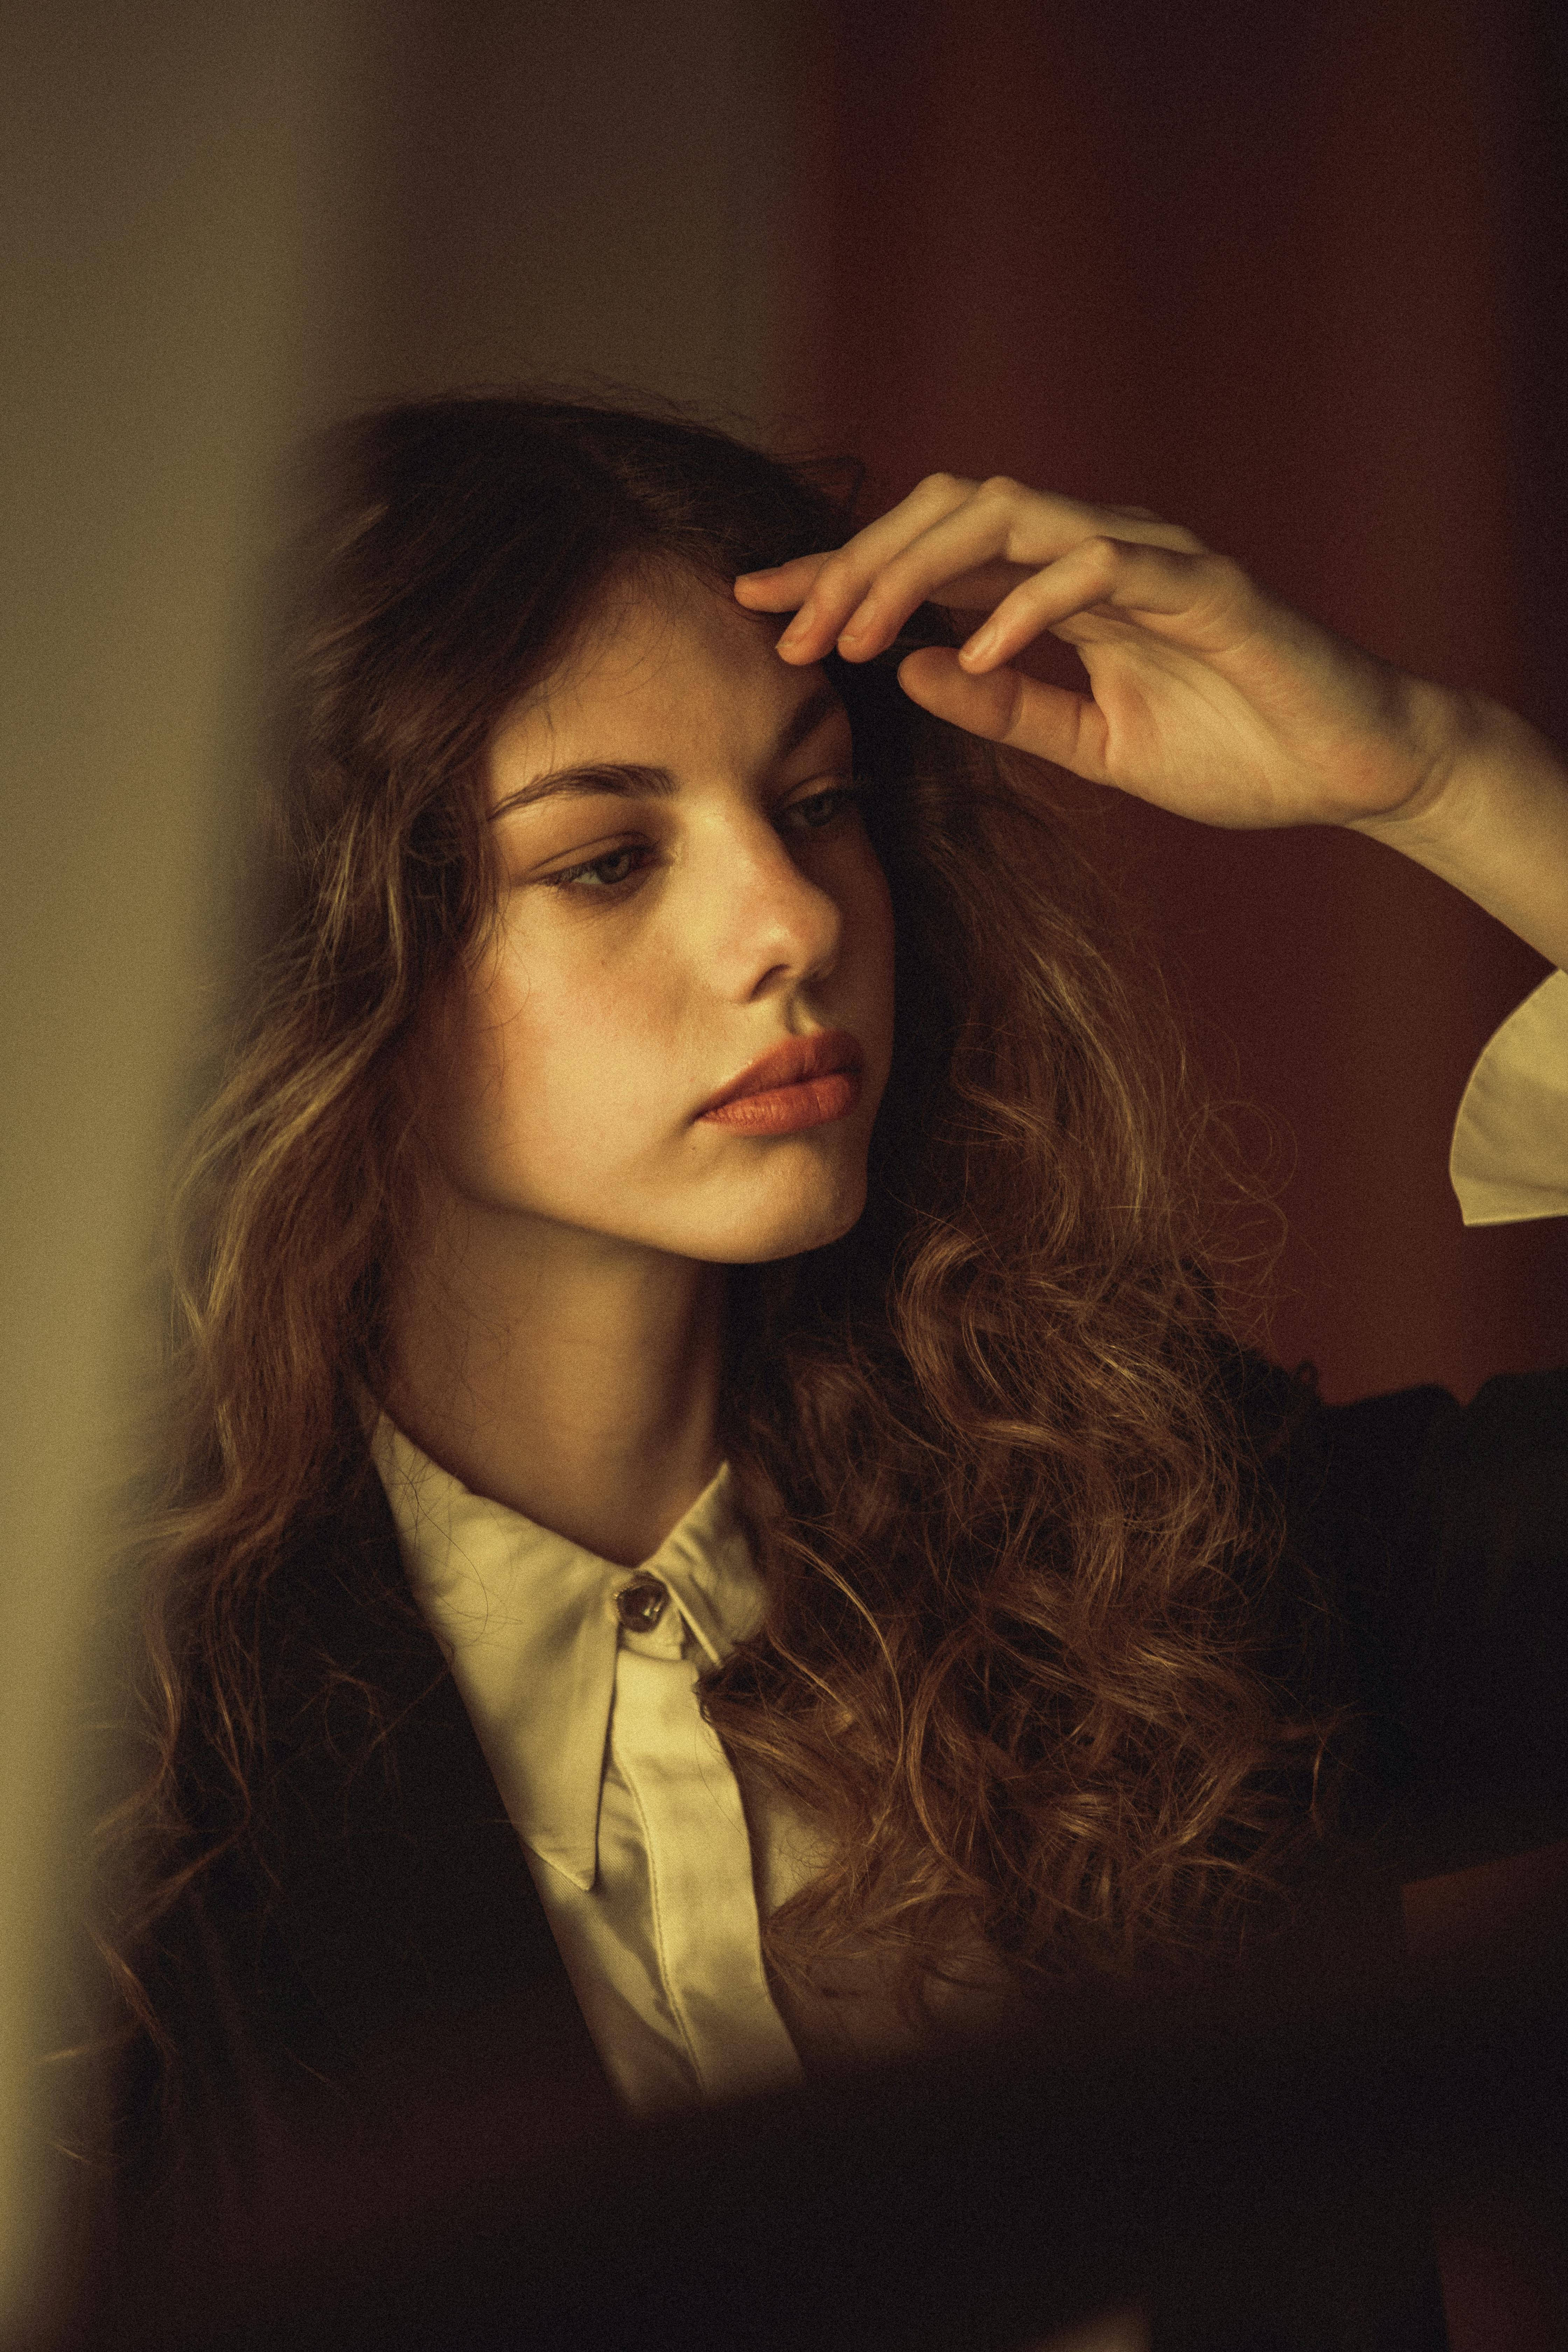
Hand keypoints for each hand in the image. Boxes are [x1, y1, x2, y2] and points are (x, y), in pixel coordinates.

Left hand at [734, 474, 1463, 833]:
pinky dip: (1022, 606)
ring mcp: (1149, 557)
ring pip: (1006, 515)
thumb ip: (1002, 707)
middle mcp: (1096, 552)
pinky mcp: (1200, 584)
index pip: (933, 558)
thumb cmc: (1235, 751)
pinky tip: (970, 652)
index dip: (841, 575)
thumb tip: (906, 668)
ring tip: (855, 634)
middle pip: (949, 512)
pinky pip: (1093, 569)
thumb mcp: (1090, 743)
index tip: (761, 610)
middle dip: (856, 563)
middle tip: (791, 631)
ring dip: (917, 570)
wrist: (1349, 767)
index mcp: (1063, 588)